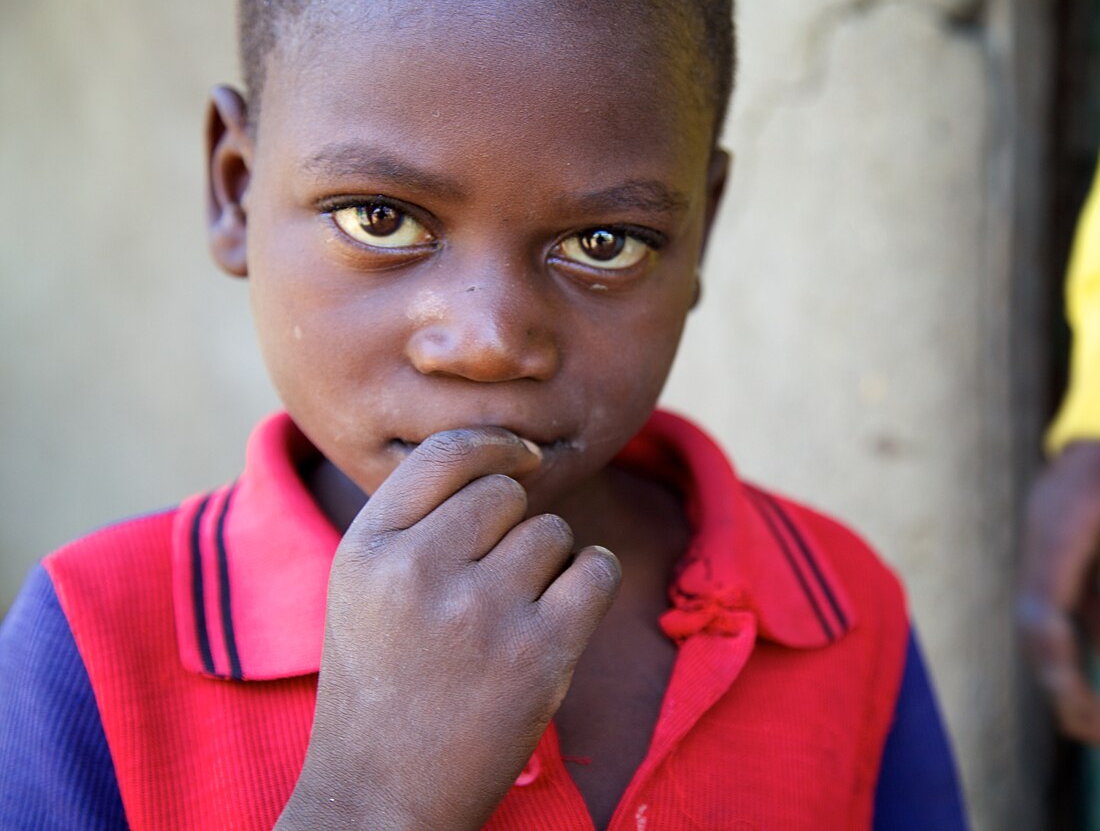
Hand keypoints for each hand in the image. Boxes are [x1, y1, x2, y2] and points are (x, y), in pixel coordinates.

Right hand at [277, 428, 621, 829]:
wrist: (380, 797)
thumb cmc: (379, 685)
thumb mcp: (361, 589)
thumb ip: (415, 520)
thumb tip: (504, 457)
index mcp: (368, 548)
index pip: (448, 452)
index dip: (497, 445)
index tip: (521, 457)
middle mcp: (420, 569)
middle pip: (507, 493)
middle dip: (512, 526)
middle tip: (490, 585)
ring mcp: (482, 611)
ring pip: (552, 532)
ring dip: (548, 564)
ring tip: (509, 617)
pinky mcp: (539, 653)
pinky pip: (597, 569)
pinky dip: (592, 580)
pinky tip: (565, 611)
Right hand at [1017, 441, 1099, 744]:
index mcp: (1058, 524)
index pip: (1041, 615)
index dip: (1062, 673)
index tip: (1096, 719)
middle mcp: (1043, 532)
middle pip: (1034, 624)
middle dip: (1062, 683)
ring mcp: (1052, 532)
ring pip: (1046, 613)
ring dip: (1074, 665)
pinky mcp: (1070, 531)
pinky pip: (1068, 594)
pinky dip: (1091, 632)